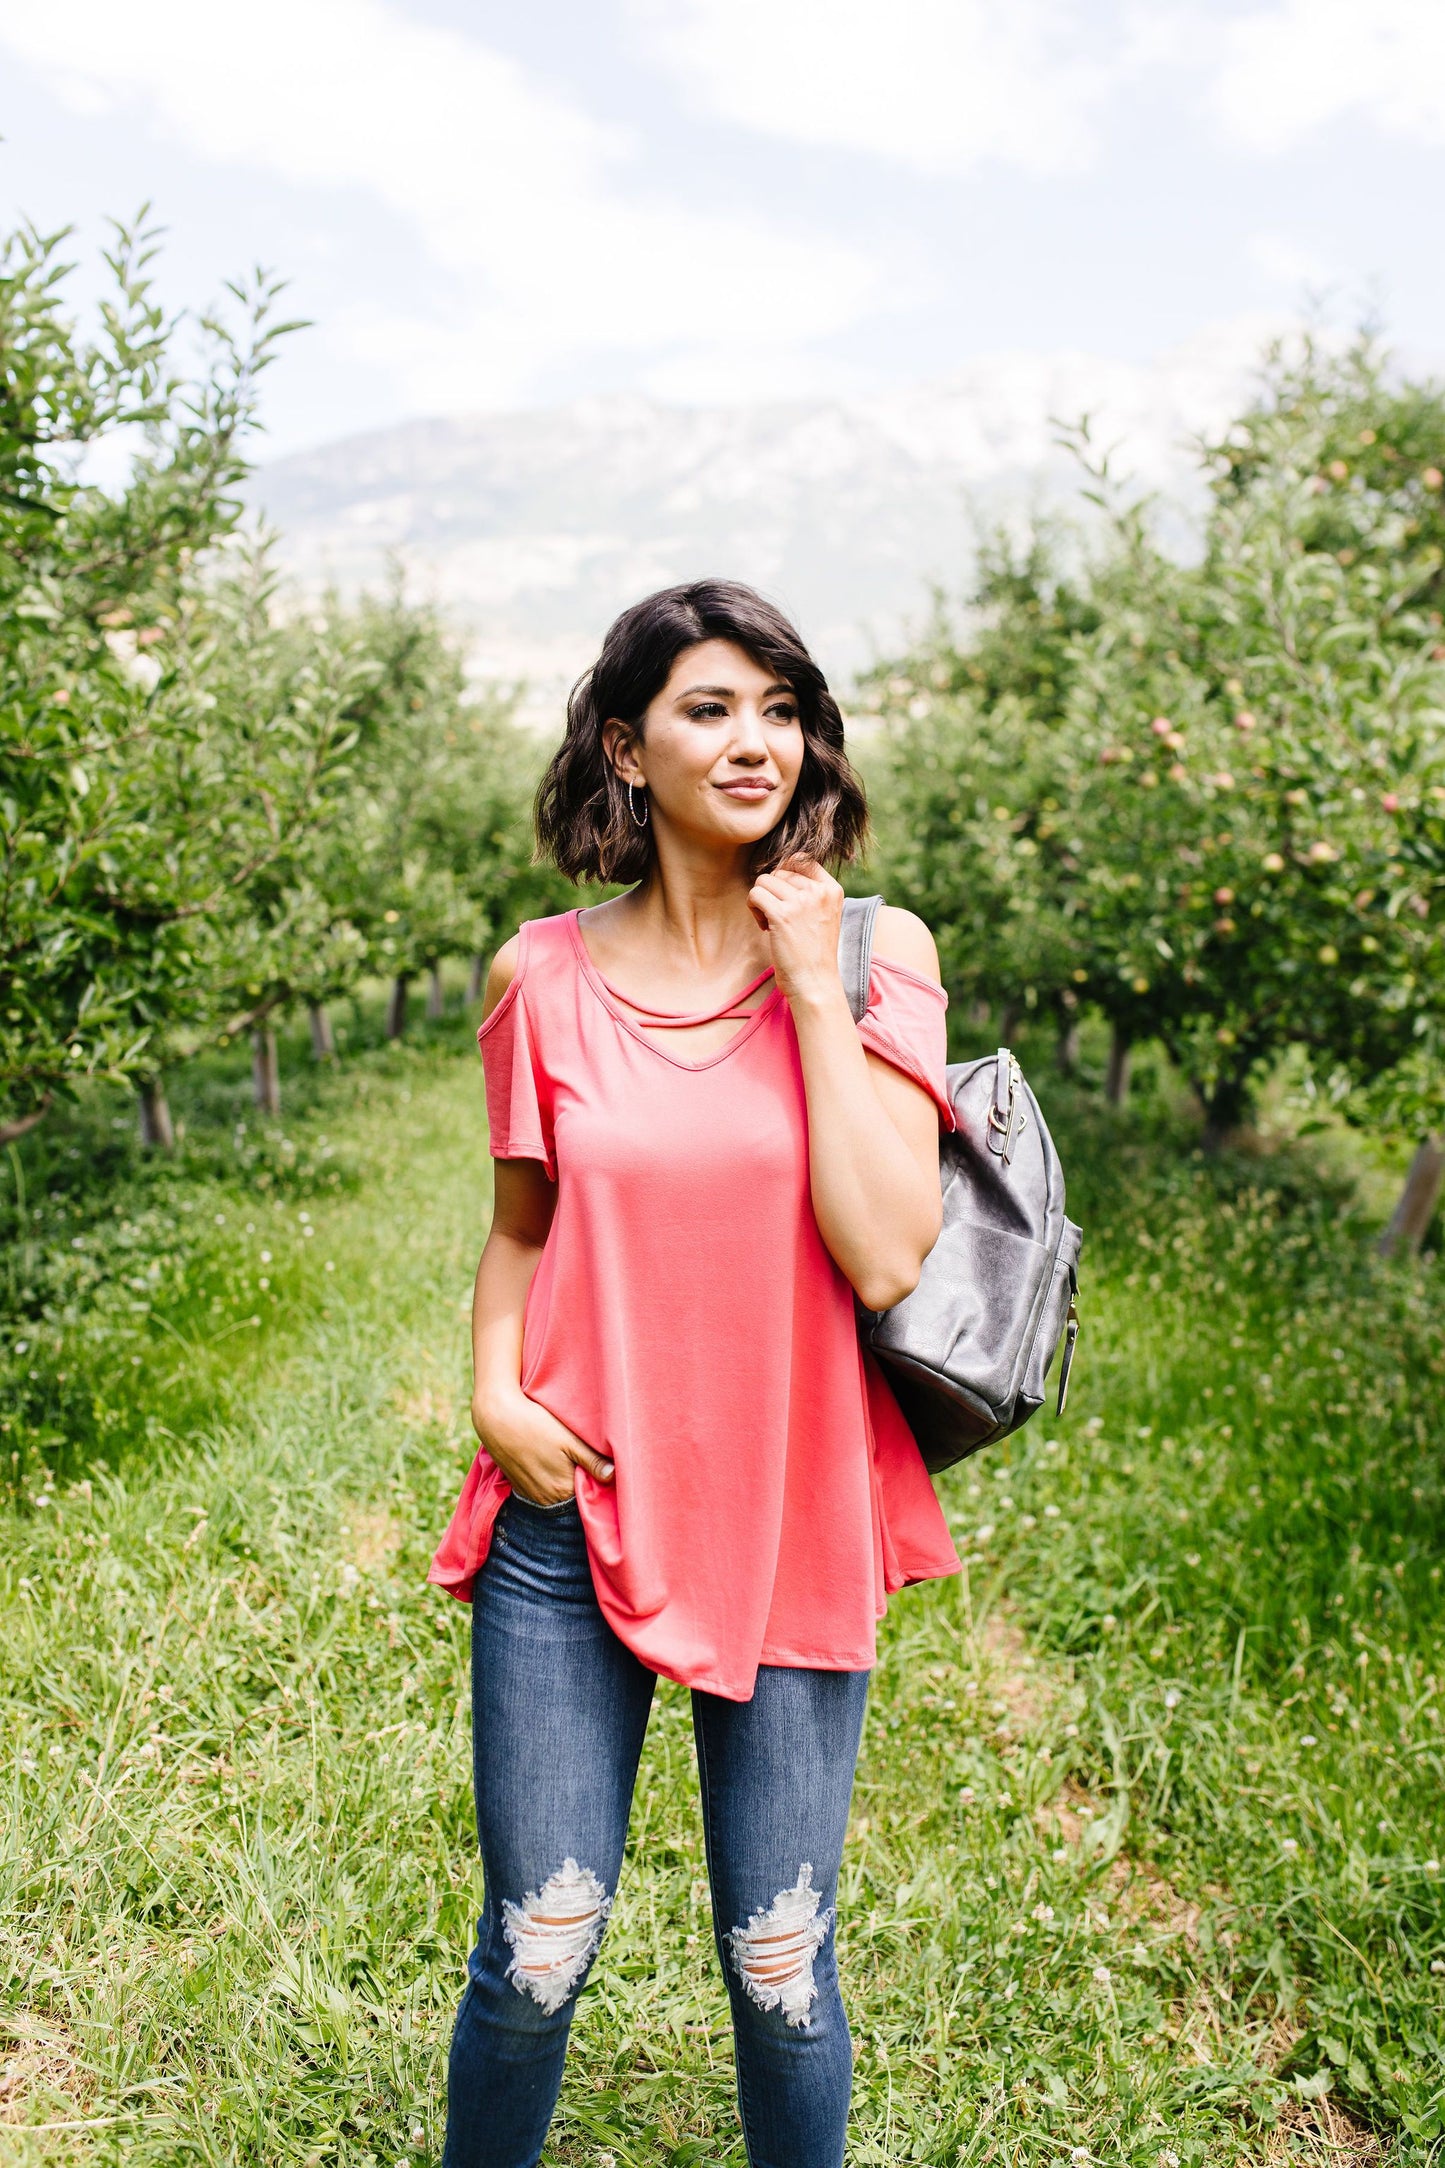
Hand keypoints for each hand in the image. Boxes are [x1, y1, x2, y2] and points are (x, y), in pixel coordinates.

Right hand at [472, 1386, 614, 1505]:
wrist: (496, 1418)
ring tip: (567, 1461)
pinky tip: (549, 1463)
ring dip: (563, 1483)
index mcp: (563, 1488)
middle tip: (587, 1462)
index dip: (597, 1482)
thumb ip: (592, 1460)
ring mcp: (530, 1494)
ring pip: (555, 1494)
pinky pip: (540, 1490)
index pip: (588, 1496)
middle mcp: (546, 1498)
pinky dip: (547, 1481)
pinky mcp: (517, 1486)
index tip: (602, 1467)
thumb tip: (613, 1477)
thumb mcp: (568, 1439)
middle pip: (572, 1498)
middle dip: (581, 1484)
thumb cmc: (535, 1424)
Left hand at [747, 856, 846, 1007]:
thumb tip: (778, 870)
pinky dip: (754, 909)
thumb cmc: (815, 954)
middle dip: (774, 892)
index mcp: (832, 889)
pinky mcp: (781, 914)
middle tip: (779, 917)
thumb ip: (810, 893)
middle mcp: (818, 892)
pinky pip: (755, 894)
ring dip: (761, 900)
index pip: (803, 860)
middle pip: (780, 871)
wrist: (815, 983)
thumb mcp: (824, 916)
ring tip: (771, 923)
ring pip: (763, 881)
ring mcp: (801, 901)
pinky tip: (765, 928)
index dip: (786, 873)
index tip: (784, 895)